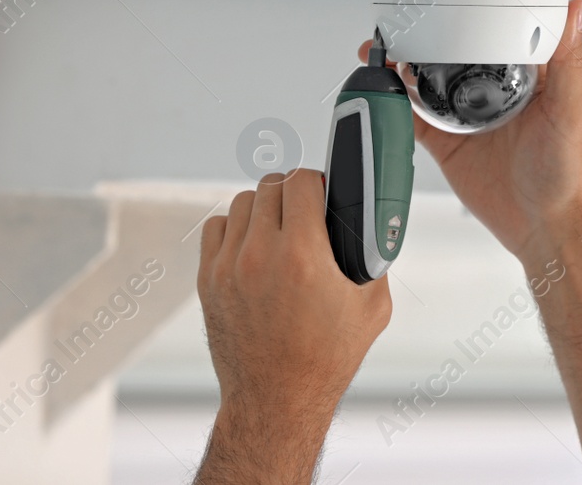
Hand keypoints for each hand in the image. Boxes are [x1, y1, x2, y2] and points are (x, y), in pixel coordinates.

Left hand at [194, 169, 390, 483]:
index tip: (323, 193)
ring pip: (242, 202)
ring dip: (263, 207)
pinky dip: (236, 228)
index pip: (301, 181)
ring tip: (279, 226)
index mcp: (303, 256)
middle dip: (292, 192)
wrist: (278, 400)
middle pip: (271, 186)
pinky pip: (217, 227)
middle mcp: (260, 255)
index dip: (317, 181)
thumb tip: (369, 223)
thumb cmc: (327, 358)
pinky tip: (253, 243)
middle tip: (306, 210)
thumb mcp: (373, 306)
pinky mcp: (208, 280)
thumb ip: (372, 257)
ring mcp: (228, 267)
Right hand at [362, 0, 581, 265]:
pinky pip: (413, 119)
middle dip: (424, 38)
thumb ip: (568, 60)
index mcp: (522, 76)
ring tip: (383, 51)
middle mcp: (491, 92)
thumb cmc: (565, 172)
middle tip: (401, 24)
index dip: (470, 14)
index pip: (492, 33)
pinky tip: (382, 93)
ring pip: (426, 83)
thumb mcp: (568, 108)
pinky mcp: (446, 143)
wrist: (543, 226)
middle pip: (451, 55)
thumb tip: (575, 13)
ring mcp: (465, 117)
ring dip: (403, 66)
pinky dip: (394, 105)